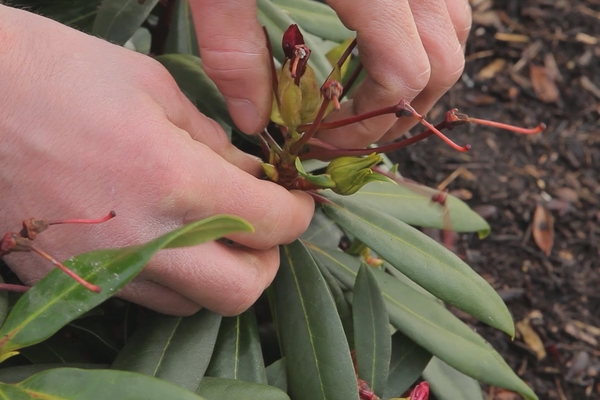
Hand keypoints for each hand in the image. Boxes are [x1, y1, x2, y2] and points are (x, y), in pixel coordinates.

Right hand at [0, 5, 313, 315]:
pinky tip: (167, 239)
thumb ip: (213, 141)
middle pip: (242, 290)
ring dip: (221, 271)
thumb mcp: (154, 88)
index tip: (297, 200)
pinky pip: (148, 298)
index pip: (272, 224)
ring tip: (213, 229)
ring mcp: (104, 268)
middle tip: (263, 224)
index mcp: (175, 180)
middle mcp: (144, 239)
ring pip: (196, 303)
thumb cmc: (57, 74)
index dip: (298, 212)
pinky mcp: (70, 278)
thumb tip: (248, 175)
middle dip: (267, 258)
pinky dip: (176, 278)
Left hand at [189, 0, 470, 146]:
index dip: (371, 123)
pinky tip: (384, 41)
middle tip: (352, 128)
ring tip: (368, 92)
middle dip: (402, 110)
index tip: (330, 140)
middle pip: (446, 61)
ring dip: (421, 73)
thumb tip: (253, 121)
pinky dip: (426, 31)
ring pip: (457, 27)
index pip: (405, 75)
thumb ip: (231, 50)